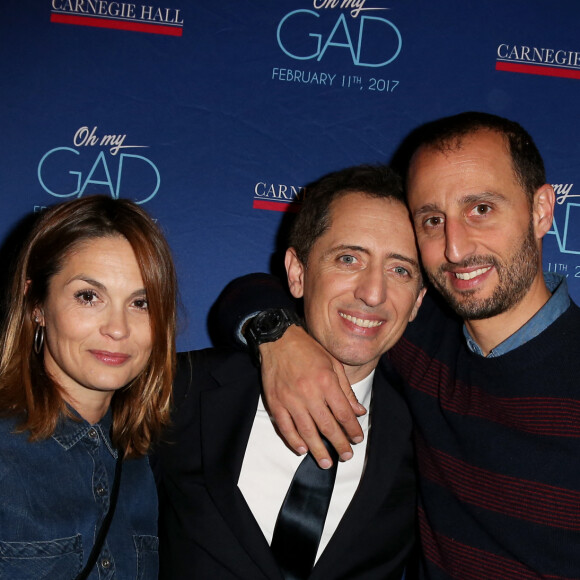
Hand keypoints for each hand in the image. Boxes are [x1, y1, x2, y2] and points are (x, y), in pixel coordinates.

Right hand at [260, 324, 366, 467]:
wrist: (278, 340)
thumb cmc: (308, 350)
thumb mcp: (333, 364)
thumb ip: (346, 390)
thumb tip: (359, 411)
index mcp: (326, 381)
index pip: (343, 413)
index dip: (352, 429)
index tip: (357, 439)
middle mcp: (309, 393)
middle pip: (327, 426)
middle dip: (339, 444)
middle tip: (346, 456)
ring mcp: (291, 399)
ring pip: (306, 431)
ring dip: (318, 449)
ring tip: (326, 462)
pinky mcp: (275, 402)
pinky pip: (285, 427)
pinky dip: (293, 440)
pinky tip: (302, 449)